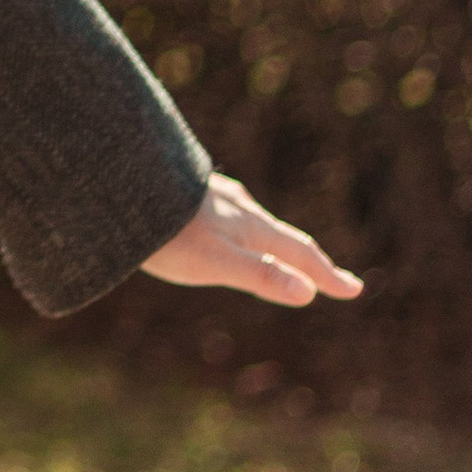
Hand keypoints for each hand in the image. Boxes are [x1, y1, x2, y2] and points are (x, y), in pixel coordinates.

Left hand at [141, 170, 362, 310]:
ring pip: (251, 219)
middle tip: (324, 274)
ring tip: (275, 247)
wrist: (117, 179)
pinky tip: (219, 215)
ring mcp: (212, 196)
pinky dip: (238, 224)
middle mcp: (237, 207)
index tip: (355, 290)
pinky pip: (224, 210)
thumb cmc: (164, 231)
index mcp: (250, 226)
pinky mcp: (186, 191)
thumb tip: (307, 293)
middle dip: (304, 257)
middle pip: (280, 235)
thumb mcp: (215, 261)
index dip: (328, 275)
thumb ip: (260, 275)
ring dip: (270, 239)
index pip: (300, 254)